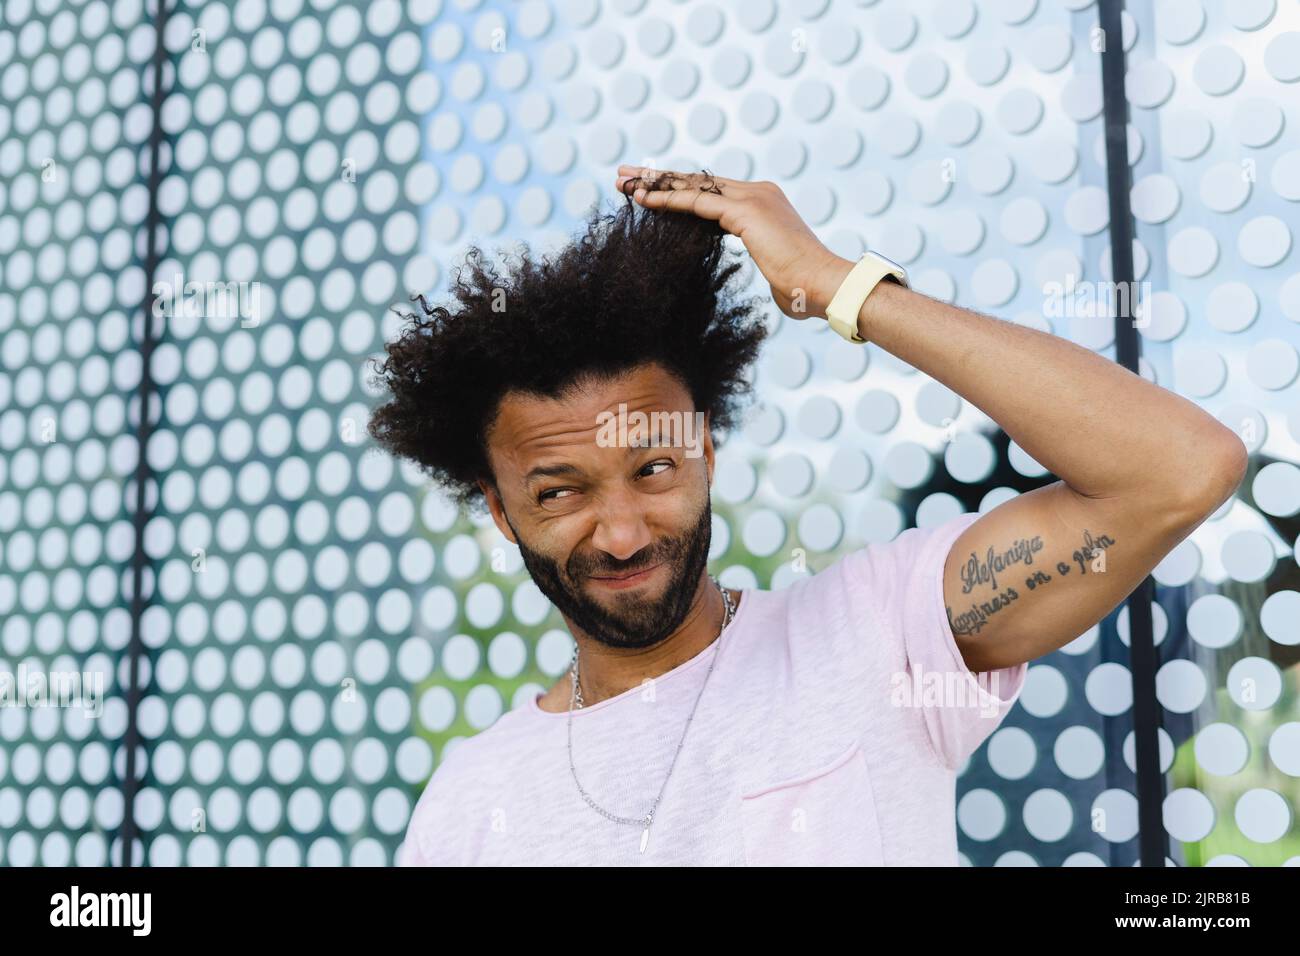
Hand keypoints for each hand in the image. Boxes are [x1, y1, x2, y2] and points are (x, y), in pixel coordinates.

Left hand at [614, 165, 852, 320]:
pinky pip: (695, 202)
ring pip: (691, 185)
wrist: (825, 286)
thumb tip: (779, 287)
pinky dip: (667, 200)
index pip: (711, 191)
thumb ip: (769, 270)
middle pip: (697, 180)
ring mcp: (752, 198)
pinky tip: (641, 200)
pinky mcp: (745, 211)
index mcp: (764, 203)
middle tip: (626, 175)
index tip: (651, 192)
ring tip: (622, 182)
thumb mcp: (777, 274)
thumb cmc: (805, 291)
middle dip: (658, 178)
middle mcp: (757, 192)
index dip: (679, 190)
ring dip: (654, 183)